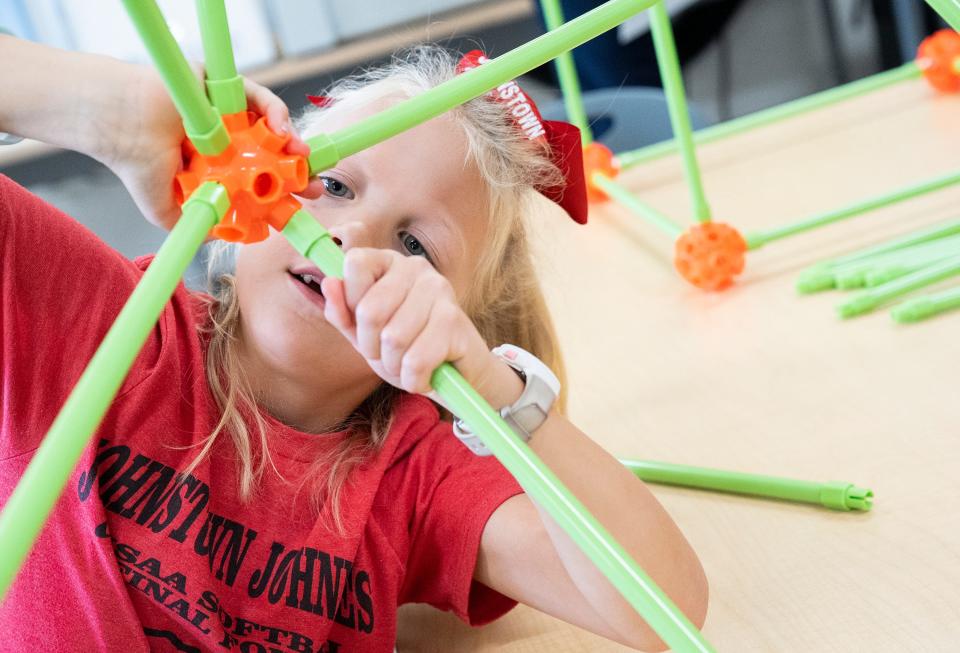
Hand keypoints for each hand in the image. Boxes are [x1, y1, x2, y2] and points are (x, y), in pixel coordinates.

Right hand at [97, 67, 309, 230]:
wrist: (118, 126)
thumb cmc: (136, 164)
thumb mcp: (167, 210)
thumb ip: (196, 223)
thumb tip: (223, 237)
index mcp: (221, 167)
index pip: (261, 180)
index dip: (284, 193)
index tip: (300, 205)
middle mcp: (229, 139)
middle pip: (274, 153)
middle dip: (298, 169)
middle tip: (314, 185)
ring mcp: (228, 113)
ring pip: (270, 126)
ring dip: (292, 142)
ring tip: (301, 157)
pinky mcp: (223, 86)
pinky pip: (257, 97)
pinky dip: (275, 111)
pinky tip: (281, 129)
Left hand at [320, 248, 522, 406]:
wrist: (456, 373)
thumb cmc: (406, 347)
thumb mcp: (364, 333)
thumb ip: (342, 312)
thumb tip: (329, 283)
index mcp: (389, 262)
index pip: (355, 263)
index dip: (351, 303)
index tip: (365, 324)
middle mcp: (416, 268)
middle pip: (370, 310)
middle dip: (371, 346)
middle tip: (387, 353)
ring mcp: (439, 291)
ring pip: (393, 339)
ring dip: (394, 366)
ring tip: (408, 364)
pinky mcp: (455, 321)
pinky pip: (416, 360)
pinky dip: (413, 379)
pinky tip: (423, 376)